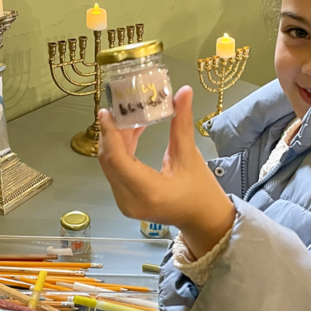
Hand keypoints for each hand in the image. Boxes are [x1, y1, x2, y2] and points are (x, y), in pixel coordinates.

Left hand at [98, 86, 235, 258]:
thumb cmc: (200, 191)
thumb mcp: (190, 156)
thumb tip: (183, 91)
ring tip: (128, 116)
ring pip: (110, 166)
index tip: (107, 111)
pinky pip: (116, 172)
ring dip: (116, 141)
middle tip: (119, 108)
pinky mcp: (125, 201)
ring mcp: (125, 203)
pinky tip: (131, 132)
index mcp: (148, 191)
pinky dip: (120, 152)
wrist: (202, 219)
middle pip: (109, 161)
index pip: (117, 159)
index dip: (109, 133)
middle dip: (111, 133)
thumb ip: (182, 123)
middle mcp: (130, 200)